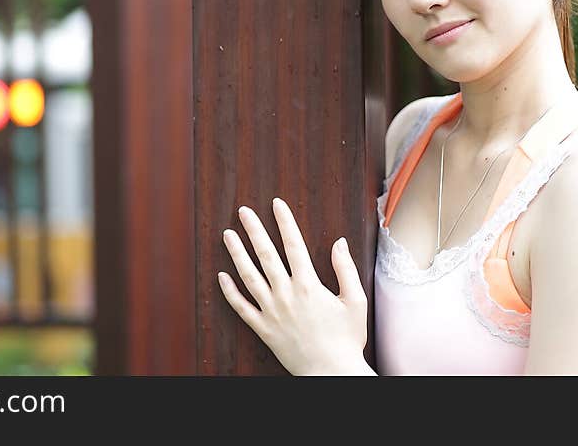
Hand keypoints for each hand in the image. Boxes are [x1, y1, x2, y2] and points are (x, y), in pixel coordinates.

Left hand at [217, 197, 370, 374]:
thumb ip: (345, 269)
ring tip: (227, 234)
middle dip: (254, 229)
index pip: (293, 244)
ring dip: (236, 253)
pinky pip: (241, 308)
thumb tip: (339, 242)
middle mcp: (286, 294)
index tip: (276, 203)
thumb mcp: (355, 301)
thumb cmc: (347, 339)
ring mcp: (271, 311)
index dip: (284, 221)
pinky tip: (221, 276)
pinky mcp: (263, 329)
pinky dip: (230, 292)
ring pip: (248, 276)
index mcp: (309, 285)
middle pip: (266, 254)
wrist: (331, 373)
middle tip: (243, 211)